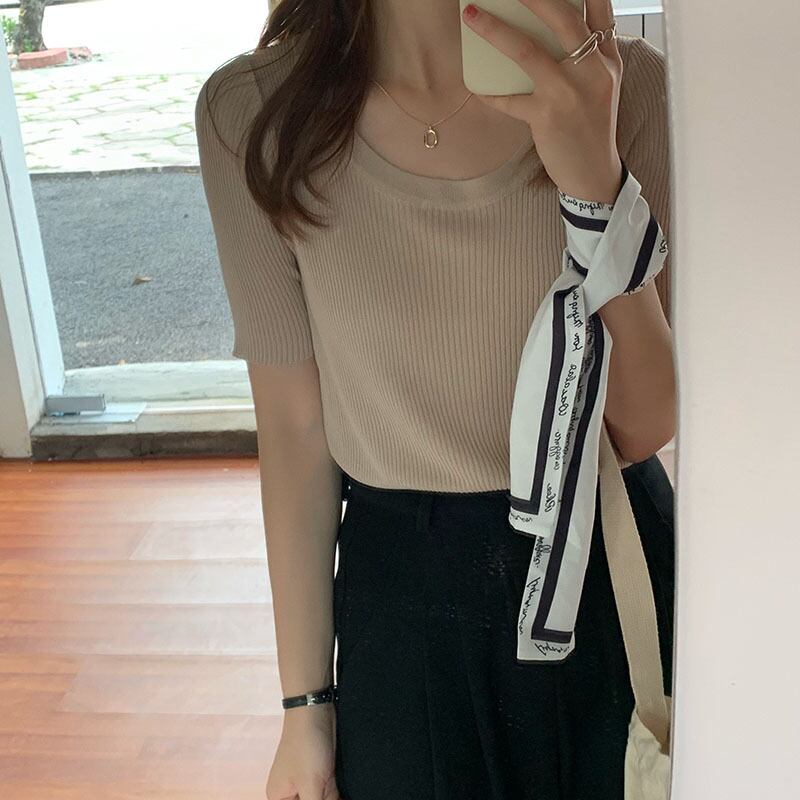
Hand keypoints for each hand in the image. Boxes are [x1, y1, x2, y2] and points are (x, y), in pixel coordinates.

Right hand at [265, 703, 339, 799]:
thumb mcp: (311, 786)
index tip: (324, 799)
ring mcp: (308, 782)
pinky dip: (339, 795)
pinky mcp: (323, 773)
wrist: (315, 709)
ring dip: (334, 798)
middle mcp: (292, 792)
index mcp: (279, 798)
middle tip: (333, 794)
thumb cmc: (306, 745)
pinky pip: (331, 793)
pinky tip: (347, 794)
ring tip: (337, 788)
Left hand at [462, 0, 623, 203]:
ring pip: (527, 52)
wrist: (594, 173)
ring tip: (473, 15)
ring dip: (495, 31)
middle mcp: (591, 70)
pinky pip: (509, 100)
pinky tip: (476, 87)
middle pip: (561, 19)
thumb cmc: (591, 128)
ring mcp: (568, 93)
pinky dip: (490, 93)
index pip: (600, 9)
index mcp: (607, 58)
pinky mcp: (546, 117)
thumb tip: (546, 33)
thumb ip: (586, 57)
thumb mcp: (600, 86)